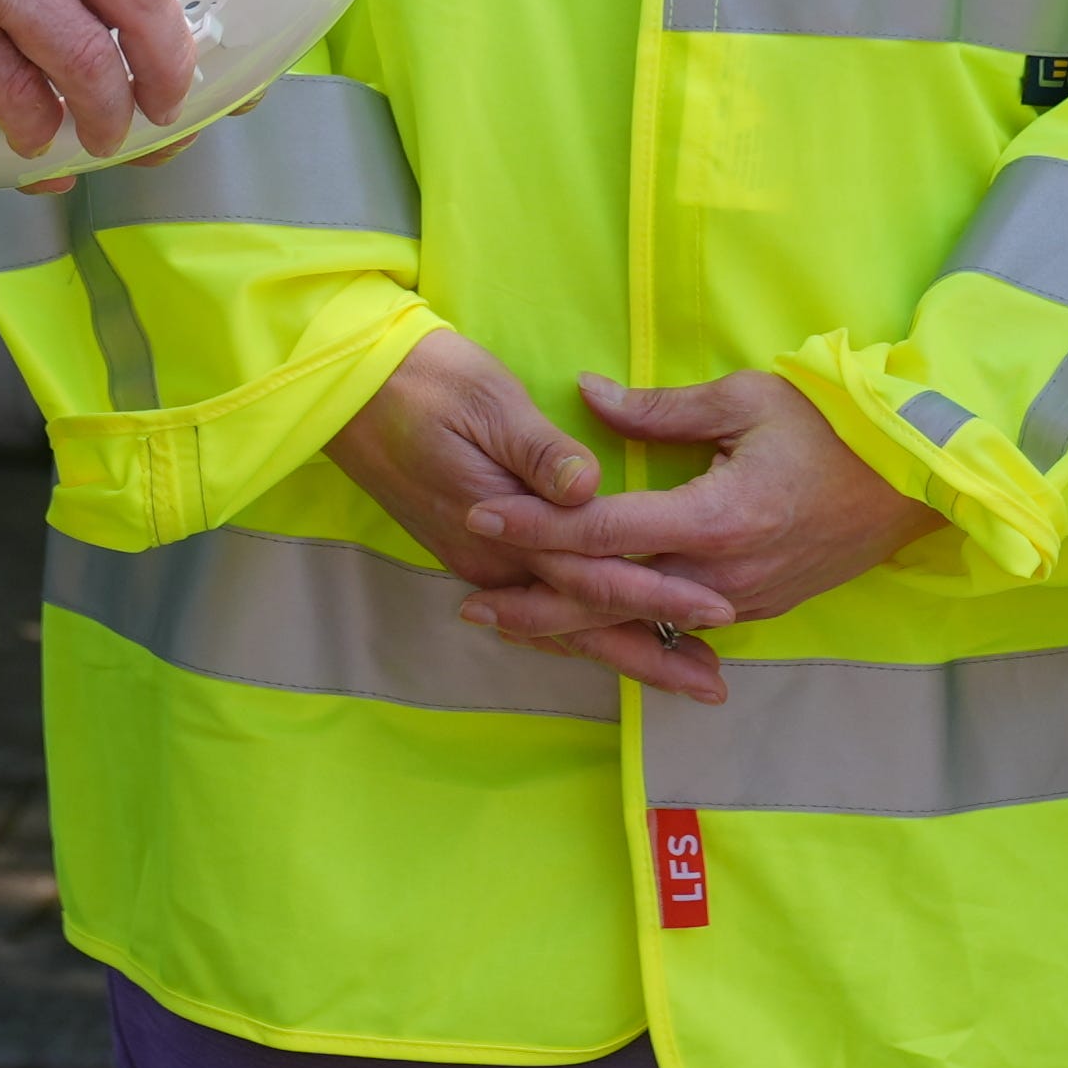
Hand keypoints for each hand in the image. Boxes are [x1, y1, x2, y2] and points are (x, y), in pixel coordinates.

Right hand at [321, 332, 722, 699]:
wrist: (352, 389)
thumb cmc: (427, 381)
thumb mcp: (487, 401)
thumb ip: (538, 450)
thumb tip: (587, 486)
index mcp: (506, 525)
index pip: (595, 575)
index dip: (658, 596)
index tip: (715, 613)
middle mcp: (493, 562)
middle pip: (584, 623)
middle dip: (652, 654)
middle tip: (713, 686)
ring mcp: (481, 565)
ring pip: (560, 629)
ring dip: (622, 656)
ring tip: (680, 678)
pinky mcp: (474, 556)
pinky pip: (533, 616)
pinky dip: (576, 639)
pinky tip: (604, 648)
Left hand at [457, 370, 943, 705]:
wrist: (915, 482)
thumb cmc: (834, 426)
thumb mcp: (746, 398)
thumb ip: (658, 407)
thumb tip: (585, 395)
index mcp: (715, 519)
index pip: (603, 532)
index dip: (537, 527)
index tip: (481, 516)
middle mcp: (721, 577)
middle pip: (608, 600)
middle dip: (535, 604)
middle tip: (471, 602)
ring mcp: (740, 603)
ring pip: (638, 622)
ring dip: (572, 623)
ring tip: (511, 621)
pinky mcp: (755, 611)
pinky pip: (674, 625)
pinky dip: (623, 624)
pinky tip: (584, 623)